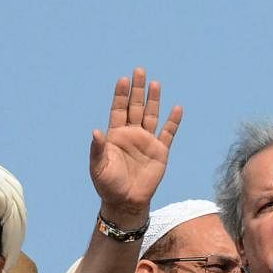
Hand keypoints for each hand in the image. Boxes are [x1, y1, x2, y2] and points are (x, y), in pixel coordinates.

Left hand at [89, 68, 181, 221]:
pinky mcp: (161, 152)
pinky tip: (177, 108)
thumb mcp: (98, 167)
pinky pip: (168, 133)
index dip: (120, 94)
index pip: (118, 109)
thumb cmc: (108, 184)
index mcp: (116, 135)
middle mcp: (132, 134)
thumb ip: (98, 149)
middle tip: (139, 71)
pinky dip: (173, 121)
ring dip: (154, 100)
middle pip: (136, 107)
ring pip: (152, 116)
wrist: (126, 200)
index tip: (123, 79)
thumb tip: (96, 131)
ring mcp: (147, 142)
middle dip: (137, 90)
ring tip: (155, 83)